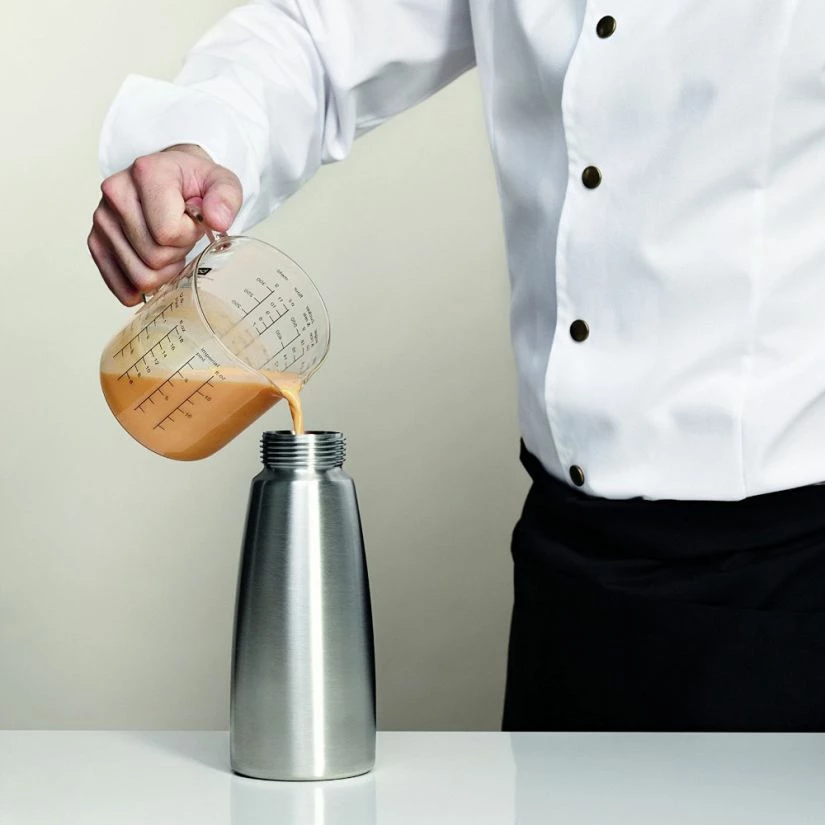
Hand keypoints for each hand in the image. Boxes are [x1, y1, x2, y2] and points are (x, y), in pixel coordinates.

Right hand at [88, 144, 242, 304]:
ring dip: (162, 270)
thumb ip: (226, 198)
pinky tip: (154, 273)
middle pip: (153, 257)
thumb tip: (218, 220)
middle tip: (181, 235)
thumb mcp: (221, 182)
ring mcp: (102, 219)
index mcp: (146, 173)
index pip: (168, 232)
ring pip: (139, 276)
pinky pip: (118, 284)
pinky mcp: (96, 240)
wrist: (170, 176)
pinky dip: (140, 288)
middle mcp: (116, 192)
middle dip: (176, 254)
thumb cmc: (194, 182)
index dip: (189, 235)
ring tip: (167, 246)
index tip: (192, 221)